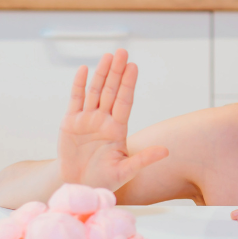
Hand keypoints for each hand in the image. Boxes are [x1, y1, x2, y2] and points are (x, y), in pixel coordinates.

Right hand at [56, 49, 167, 191]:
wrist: (79, 186)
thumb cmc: (104, 180)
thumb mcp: (125, 171)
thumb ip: (144, 159)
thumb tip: (166, 151)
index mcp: (117, 129)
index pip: (125, 101)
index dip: (128, 84)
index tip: (134, 66)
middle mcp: (103, 120)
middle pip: (111, 91)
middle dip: (117, 72)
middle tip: (122, 52)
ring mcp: (87, 120)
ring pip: (95, 91)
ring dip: (101, 74)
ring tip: (108, 56)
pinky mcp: (70, 123)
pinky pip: (75, 100)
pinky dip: (79, 85)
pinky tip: (85, 70)